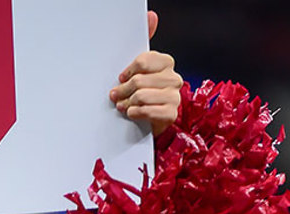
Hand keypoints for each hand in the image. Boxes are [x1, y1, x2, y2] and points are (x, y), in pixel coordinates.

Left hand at [110, 10, 182, 137]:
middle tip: (115, 96)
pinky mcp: (171, 114)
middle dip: (123, 90)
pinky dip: (135, 113)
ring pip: (142, 96)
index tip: (120, 78)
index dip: (128, 72)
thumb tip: (151, 15)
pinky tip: (131, 113)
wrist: (150, 121)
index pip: (143, 62)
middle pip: (140, 81)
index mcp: (166, 63)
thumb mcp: (140, 71)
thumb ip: (143, 47)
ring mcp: (174, 96)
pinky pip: (148, 111)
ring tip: (122, 106)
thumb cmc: (143, 94)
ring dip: (127, 103)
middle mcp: (173, 78)